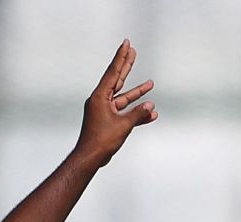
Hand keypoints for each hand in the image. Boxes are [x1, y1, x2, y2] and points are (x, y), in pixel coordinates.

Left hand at [77, 40, 156, 167]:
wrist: (90, 158)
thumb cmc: (101, 141)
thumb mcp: (123, 125)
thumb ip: (138, 114)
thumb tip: (150, 107)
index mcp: (100, 97)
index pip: (113, 72)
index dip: (121, 57)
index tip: (126, 44)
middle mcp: (100, 101)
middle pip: (117, 79)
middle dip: (126, 66)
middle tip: (133, 50)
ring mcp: (103, 111)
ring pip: (123, 98)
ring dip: (136, 93)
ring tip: (150, 83)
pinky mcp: (107, 121)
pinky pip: (124, 113)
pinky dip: (135, 112)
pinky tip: (149, 112)